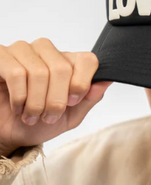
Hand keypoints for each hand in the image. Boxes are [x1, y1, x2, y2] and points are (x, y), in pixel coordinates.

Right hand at [0, 38, 112, 154]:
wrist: (10, 134)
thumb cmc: (39, 122)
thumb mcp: (70, 116)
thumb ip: (89, 98)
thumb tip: (106, 80)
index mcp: (68, 62)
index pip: (87, 59)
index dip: (82, 83)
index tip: (73, 102)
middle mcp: (46, 51)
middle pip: (62, 68)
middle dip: (56, 101)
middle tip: (47, 117)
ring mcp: (23, 50)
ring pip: (39, 72)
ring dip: (36, 103)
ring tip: (31, 116)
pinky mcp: (1, 55)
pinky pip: (16, 73)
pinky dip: (19, 97)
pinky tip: (17, 107)